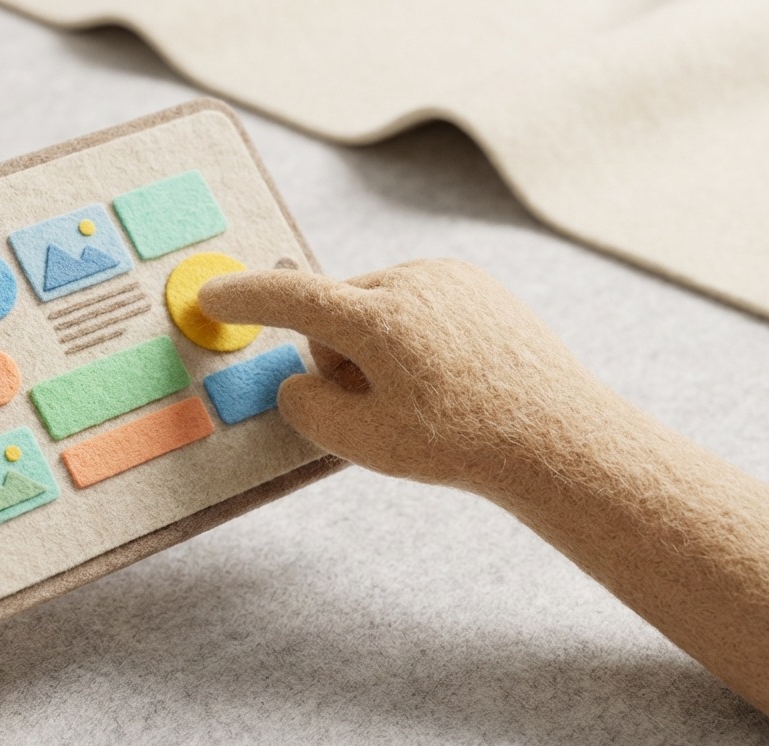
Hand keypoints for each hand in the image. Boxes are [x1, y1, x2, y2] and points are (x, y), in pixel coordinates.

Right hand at [199, 259, 618, 489]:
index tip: (209, 294)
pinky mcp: (469, 281)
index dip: (243, 299)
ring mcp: (444, 276)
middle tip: (380, 407)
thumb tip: (297, 379)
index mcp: (379, 319)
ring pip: (370, 307)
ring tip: (425, 393)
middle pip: (332, 312)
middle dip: (337, 355)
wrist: (558, 436)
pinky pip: (409, 301)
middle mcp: (409, 282)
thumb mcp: (363, 443)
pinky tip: (447, 373)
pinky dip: (407, 334)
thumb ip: (307, 408)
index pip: (289, 299)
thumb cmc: (459, 446)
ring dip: (373, 345)